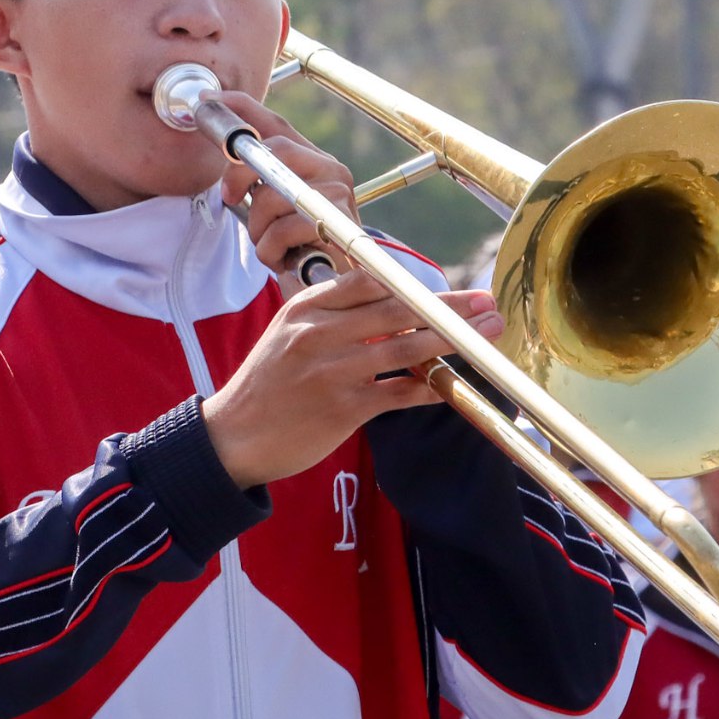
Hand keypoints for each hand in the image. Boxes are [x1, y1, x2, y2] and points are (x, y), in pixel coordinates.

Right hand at [200, 269, 503, 488]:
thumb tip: (389, 305)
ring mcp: (333, 370)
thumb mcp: (288, 333)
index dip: (416, 284)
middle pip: (399, 310)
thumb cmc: (267, 384)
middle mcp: (320, 332)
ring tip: (484, 337)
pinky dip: (431, 389)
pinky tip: (455, 386)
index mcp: (306, 307)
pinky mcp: (344, 408)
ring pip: (406, 348)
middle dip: (449, 307)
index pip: (372, 283)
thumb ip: (332, 314)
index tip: (448, 287)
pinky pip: (400, 393)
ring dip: (452, 341)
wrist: (233, 436)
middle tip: (486, 304)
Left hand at [215, 91, 354, 275]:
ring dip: (259, 231)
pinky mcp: (336, 222)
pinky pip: (282, 231)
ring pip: (272, 197)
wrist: (332, 288)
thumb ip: (259, 179)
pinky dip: (271, 252)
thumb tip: (227, 153)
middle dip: (240, 177)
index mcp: (313, 159)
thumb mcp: (274, 207)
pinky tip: (285, 259)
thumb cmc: (298, 246)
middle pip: (272, 152)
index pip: (275, 123)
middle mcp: (330, 169)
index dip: (240, 108)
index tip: (207, 101)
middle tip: (231, 199)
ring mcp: (336, 194)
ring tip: (273, 246)